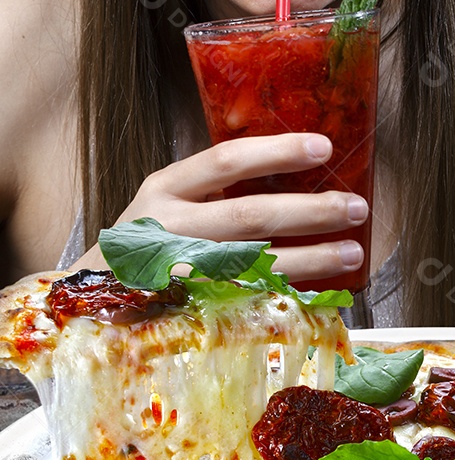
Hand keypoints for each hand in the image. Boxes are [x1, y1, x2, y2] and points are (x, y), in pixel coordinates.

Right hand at [73, 134, 368, 283]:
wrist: (93, 297)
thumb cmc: (148, 240)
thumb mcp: (166, 200)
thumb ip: (212, 187)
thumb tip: (292, 164)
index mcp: (164, 188)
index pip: (226, 161)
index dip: (277, 152)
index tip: (324, 147)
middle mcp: (170, 228)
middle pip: (251, 216)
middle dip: (311, 211)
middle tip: (356, 206)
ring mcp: (180, 274)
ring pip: (257, 264)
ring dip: (312, 258)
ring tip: (352, 251)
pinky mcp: (191, 311)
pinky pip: (250, 301)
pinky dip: (289, 294)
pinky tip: (322, 291)